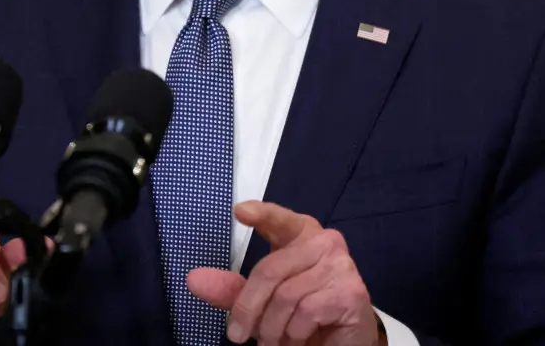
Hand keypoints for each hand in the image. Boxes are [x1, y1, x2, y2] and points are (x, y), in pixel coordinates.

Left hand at [188, 201, 380, 345]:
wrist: (342, 344)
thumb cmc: (301, 316)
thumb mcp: (262, 302)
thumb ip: (232, 290)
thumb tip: (194, 280)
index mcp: (301, 235)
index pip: (279, 219)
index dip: (262, 214)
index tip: (241, 212)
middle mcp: (324, 242)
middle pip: (269, 270)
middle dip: (248, 308)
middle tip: (238, 335)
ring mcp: (341, 265)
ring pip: (286, 296)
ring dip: (273, 329)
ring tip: (276, 340)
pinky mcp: (350, 292)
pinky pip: (306, 312)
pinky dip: (294, 334)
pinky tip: (299, 339)